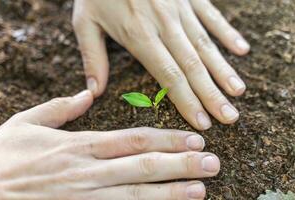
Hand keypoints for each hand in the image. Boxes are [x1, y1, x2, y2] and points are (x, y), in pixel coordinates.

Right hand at [0, 90, 219, 199]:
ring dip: (171, 193)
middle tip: (212, 163)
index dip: (166, 139)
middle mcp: (88, 172)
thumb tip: (85, 94)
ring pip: (136, 194)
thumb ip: (59, 108)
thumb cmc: (3, 158)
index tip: (192, 139)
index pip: (133, 139)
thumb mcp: (27, 123)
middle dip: (181, 165)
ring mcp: (85, 198)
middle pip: (143, 166)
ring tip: (200, 190)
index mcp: (79, 146)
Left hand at [72, 0, 249, 129]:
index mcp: (138, 35)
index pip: (168, 76)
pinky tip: (241, 50)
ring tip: (238, 93)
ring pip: (205, 45)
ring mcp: (179, 9)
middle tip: (229, 117)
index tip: (201, 122)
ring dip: (223, 70)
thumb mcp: (85, 21)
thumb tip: (95, 92)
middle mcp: (163, 25)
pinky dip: (227, 34)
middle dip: (212, 95)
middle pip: (192, 66)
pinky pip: (211, 16)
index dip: (187, 101)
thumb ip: (92, 57)